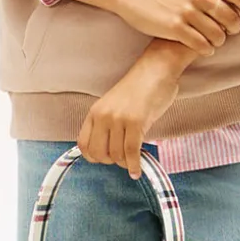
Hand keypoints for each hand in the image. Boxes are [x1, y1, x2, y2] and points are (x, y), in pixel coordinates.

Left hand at [77, 49, 181, 178]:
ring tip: (132, 161)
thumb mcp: (115, 105)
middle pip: (98, 153)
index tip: (104, 159)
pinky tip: (137, 170)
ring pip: (116, 155)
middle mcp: (103, 116)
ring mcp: (118, 119)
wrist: (156, 70)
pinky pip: (131, 152)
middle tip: (122, 159)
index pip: (83, 144)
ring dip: (125, 163)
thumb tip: (110, 150)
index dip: (93, 157)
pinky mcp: (136, 123)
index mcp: (95, 112)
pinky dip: (134, 165)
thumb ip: (108, 124)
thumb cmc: (140, 87)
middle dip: (110, 162)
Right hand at [111, 0, 239, 55]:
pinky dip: (206, 49)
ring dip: (219, 41)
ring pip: (218, 35)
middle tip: (229, 31)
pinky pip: (202, 45)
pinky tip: (203, 47)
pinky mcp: (175, 27)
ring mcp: (186, 11)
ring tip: (214, 40)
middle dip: (234, 29)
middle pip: (231, 18)